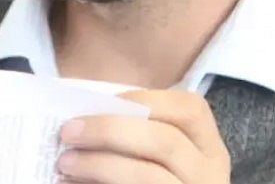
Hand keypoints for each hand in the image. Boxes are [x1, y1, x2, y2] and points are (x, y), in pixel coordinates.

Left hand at [55, 89, 230, 182]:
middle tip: (68, 131)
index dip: (145, 100)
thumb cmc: (151, 175)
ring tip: (65, 162)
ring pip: (148, 175)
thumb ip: (137, 130)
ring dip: (100, 164)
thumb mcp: (158, 152)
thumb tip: (85, 114)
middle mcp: (209, 174)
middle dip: (110, 130)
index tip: (104, 101)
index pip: (190, 109)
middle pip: (164, 141)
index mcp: (209, 147)